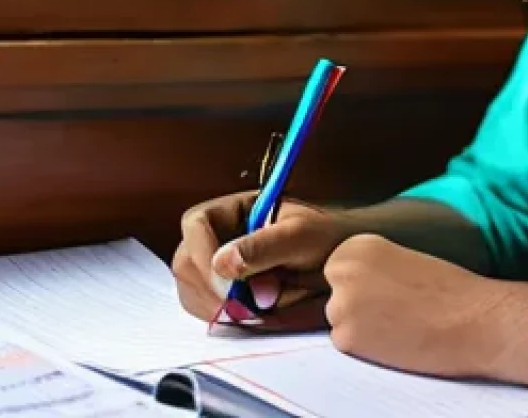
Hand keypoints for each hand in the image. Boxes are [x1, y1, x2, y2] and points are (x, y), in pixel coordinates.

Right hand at [172, 191, 353, 329]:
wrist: (342, 262)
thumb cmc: (325, 238)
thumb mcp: (301, 236)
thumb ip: (264, 247)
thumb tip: (222, 264)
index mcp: (233, 209)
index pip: (196, 223)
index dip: (204, 255)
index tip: (227, 288)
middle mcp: (218, 235)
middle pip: (186, 260)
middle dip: (210, 289)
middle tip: (244, 307)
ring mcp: (217, 265)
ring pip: (190, 288)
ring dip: (217, 306)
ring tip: (257, 308)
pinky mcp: (222, 292)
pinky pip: (204, 308)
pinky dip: (222, 318)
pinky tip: (250, 315)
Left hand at [323, 234, 509, 379]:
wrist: (472, 318)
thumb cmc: (446, 289)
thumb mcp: (400, 257)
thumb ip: (368, 266)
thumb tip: (347, 285)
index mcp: (356, 243)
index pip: (339, 271)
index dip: (364, 286)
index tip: (389, 290)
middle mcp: (341, 268)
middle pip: (335, 295)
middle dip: (358, 306)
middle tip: (394, 310)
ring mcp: (340, 303)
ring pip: (339, 320)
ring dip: (360, 326)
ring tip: (398, 324)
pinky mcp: (346, 338)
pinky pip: (345, 344)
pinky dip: (365, 349)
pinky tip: (395, 340)